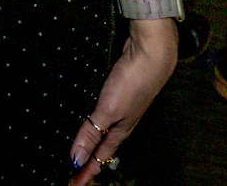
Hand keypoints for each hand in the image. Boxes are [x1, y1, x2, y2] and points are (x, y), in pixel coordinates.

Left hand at [69, 18, 178, 184]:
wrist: (153, 53)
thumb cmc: (133, 82)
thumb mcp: (109, 110)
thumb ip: (92, 133)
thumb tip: (77, 160)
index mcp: (120, 130)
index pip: (100, 158)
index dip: (86, 172)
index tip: (73, 184)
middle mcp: (122, 122)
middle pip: (103, 147)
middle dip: (90, 161)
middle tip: (76, 172)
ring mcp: (123, 107)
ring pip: (105, 131)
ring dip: (93, 142)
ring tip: (83, 151)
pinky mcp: (120, 92)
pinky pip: (104, 114)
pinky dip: (96, 123)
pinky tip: (92, 118)